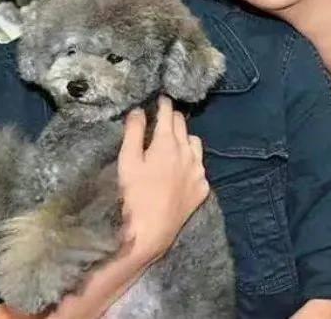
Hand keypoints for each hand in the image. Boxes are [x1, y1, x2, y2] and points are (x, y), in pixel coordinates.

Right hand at [117, 96, 208, 265]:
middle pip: (183, 125)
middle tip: (164, 118)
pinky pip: (200, 167)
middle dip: (173, 118)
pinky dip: (191, 162)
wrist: (152, 232)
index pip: (168, 114)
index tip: (161, 99)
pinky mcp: (203, 188)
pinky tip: (182, 169)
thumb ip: (133, 132)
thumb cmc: (134, 195)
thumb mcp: (127, 161)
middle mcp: (188, 152)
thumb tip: (139, 110)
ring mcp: (198, 171)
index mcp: (167, 143)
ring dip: (185, 138)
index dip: (163, 104)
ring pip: (195, 144)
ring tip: (174, 143)